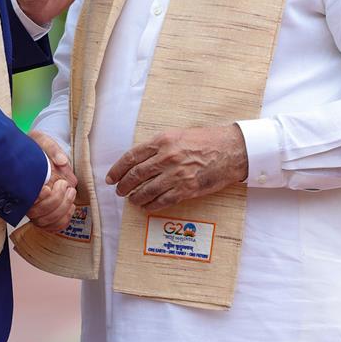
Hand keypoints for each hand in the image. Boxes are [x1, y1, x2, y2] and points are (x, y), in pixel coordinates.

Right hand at [26, 130, 77, 232]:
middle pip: (37, 214)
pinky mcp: (41, 212)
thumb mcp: (41, 140)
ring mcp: (32, 207)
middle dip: (56, 201)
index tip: (47, 188)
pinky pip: (49, 226)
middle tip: (64, 185)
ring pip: (44, 222)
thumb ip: (52, 149)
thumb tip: (62, 161)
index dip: (38, 198)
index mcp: (21, 183)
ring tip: (70, 192)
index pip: (26, 199)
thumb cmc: (34, 147)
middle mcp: (24, 198)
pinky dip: (62, 221)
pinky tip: (70, 208)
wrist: (31, 152)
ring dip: (62, 211)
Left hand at [105, 125, 248, 211]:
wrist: (230, 150)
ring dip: (136, 197)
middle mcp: (166, 157)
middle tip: (119, 191)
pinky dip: (152, 205)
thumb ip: (158, 146)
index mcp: (163, 141)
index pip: (131, 156)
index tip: (110, 177)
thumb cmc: (206, 140)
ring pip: (147, 190)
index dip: (117, 169)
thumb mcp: (178, 135)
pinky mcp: (186, 189)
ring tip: (132, 200)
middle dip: (124, 185)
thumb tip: (139, 160)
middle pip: (136, 175)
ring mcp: (176, 174)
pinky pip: (163, 200)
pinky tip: (147, 206)